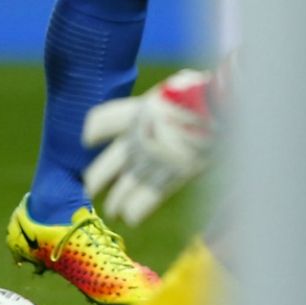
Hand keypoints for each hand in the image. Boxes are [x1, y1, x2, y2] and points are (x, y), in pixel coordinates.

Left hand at [83, 69, 215, 224]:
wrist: (218, 107)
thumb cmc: (202, 92)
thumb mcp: (175, 86)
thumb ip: (161, 103)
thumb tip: (158, 108)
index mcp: (137, 111)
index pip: (101, 121)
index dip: (92, 131)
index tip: (88, 140)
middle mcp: (138, 137)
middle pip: (107, 164)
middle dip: (96, 178)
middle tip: (91, 188)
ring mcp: (153, 158)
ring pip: (125, 187)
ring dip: (116, 201)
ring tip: (112, 211)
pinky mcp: (173, 174)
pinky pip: (148, 197)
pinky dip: (137, 209)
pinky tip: (131, 217)